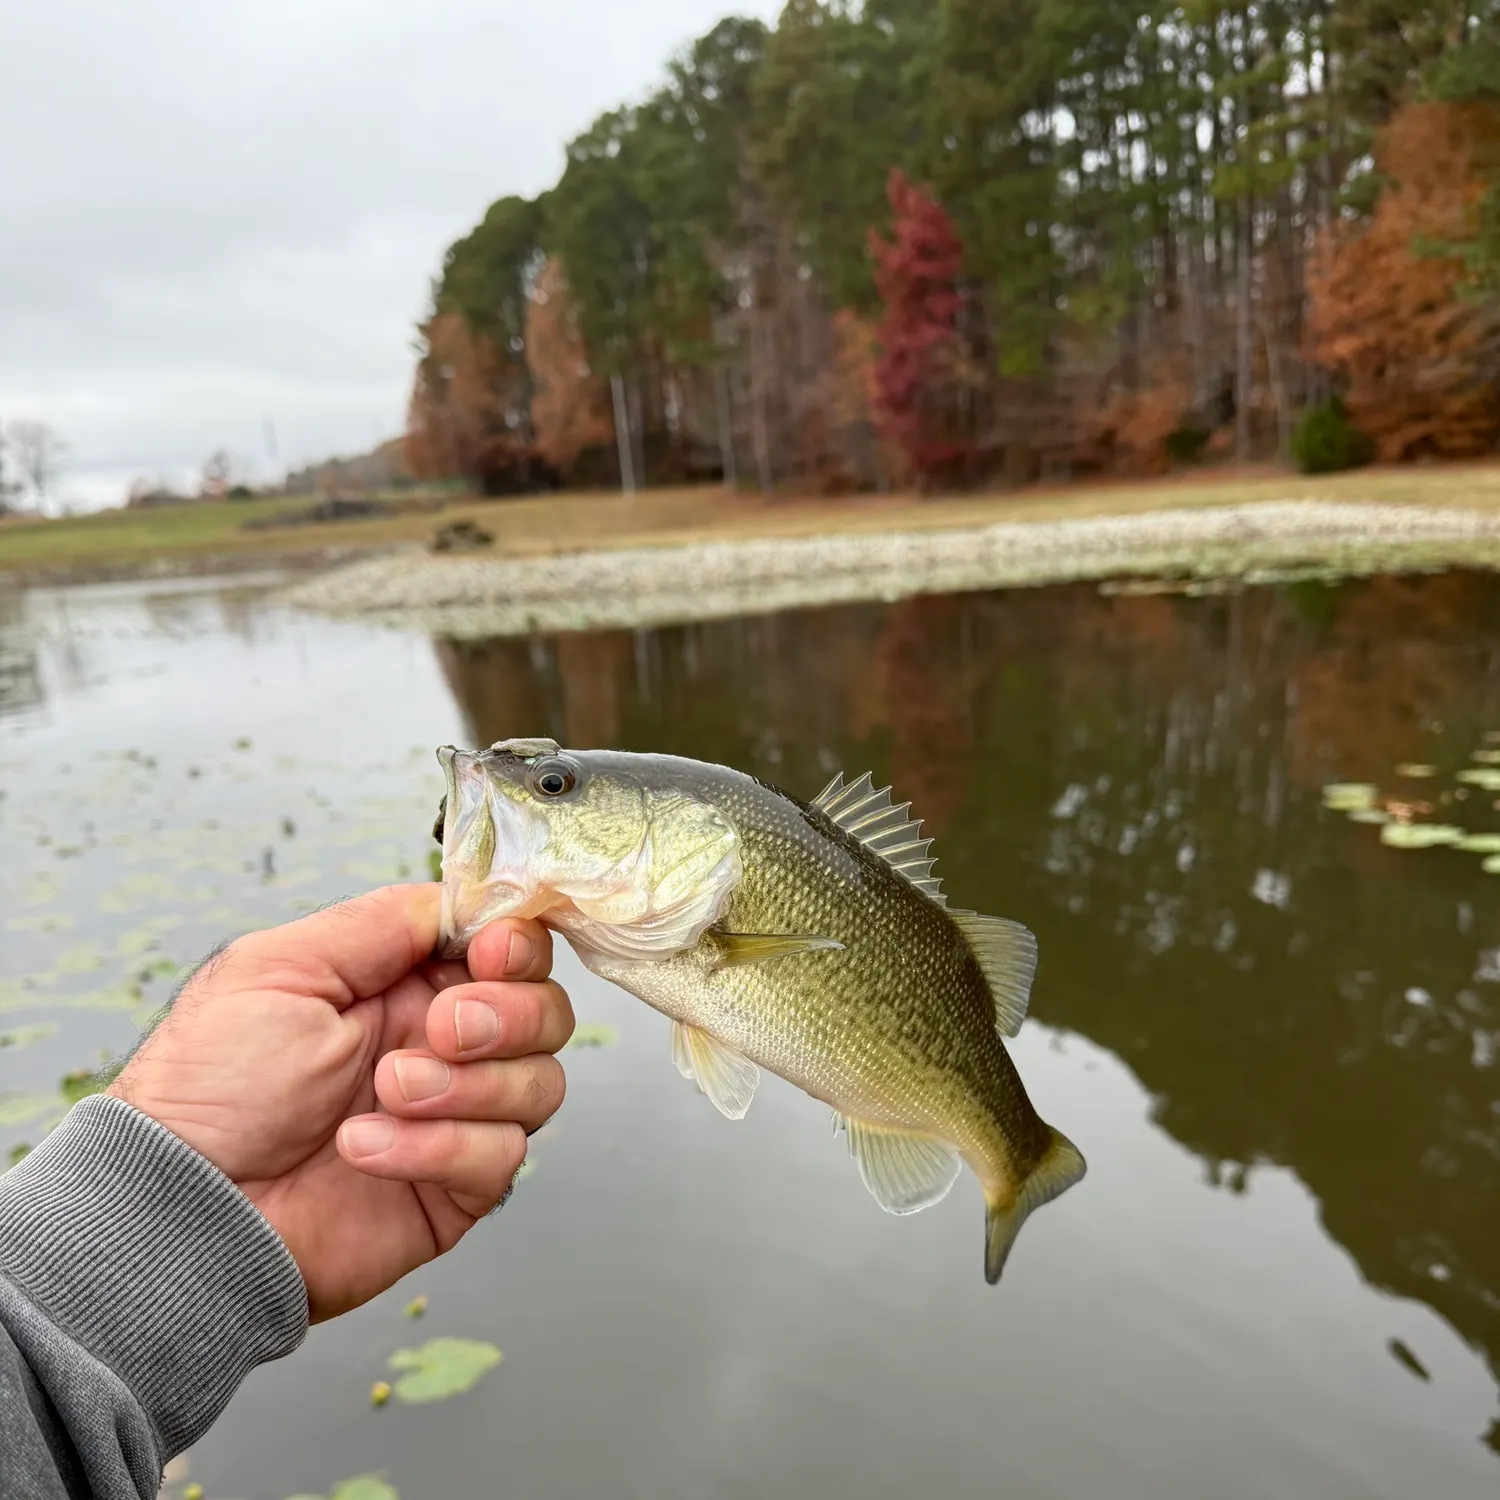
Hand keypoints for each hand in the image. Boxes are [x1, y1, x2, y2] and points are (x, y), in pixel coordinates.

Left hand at [107, 884, 573, 1320]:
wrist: (184, 1208)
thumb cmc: (209, 1089)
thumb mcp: (281, 967)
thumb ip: (381, 921)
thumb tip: (465, 899)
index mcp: (404, 984)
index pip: (506, 949)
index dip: (517, 946)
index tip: (493, 954)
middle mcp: (440, 1045)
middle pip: (545, 1011)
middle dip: (507, 1015)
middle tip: (442, 1028)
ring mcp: (454, 1116)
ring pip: (539, 1083)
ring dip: (466, 1085)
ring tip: (386, 1092)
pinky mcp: (455, 1187)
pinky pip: (501, 1156)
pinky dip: (439, 1147)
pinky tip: (368, 1148)